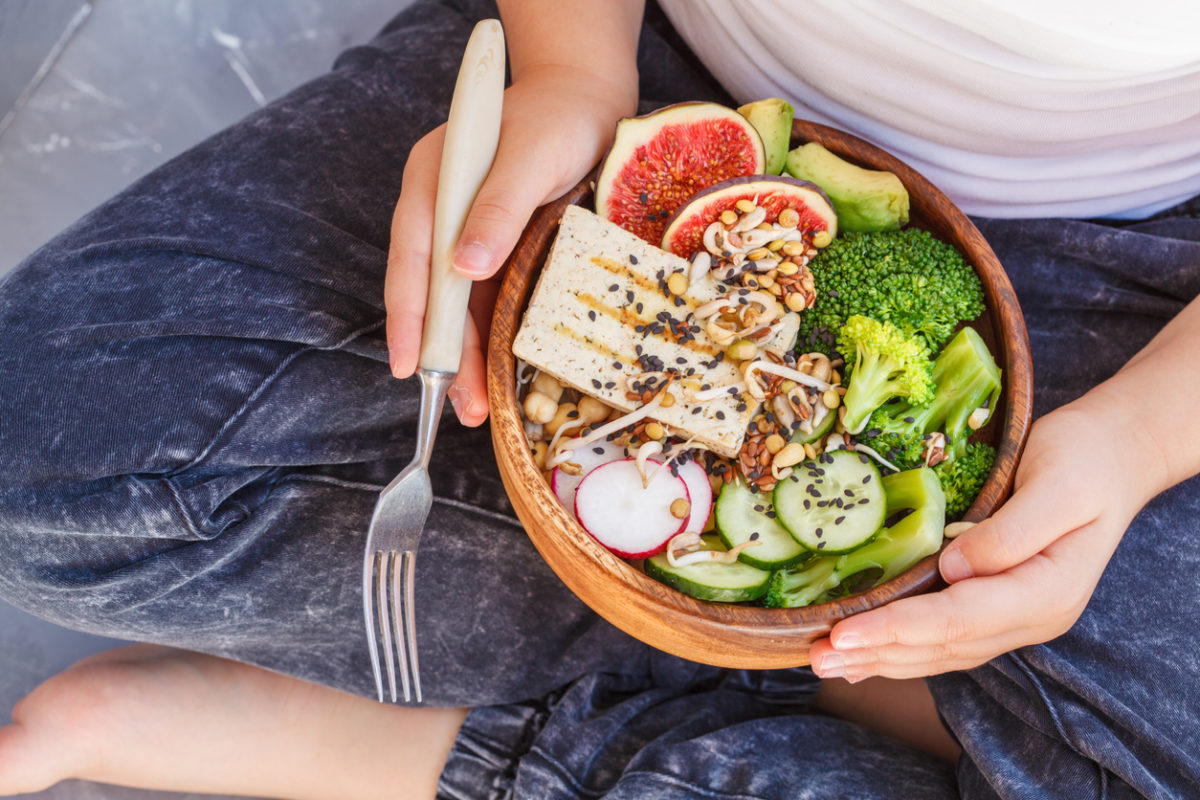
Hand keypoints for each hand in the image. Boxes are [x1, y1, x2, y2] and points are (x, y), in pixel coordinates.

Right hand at [385, 66, 635, 426]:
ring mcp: (468, 233)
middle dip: (441, 353)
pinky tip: (494, 375)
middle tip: (457, 405)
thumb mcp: (530, 158)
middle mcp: (441, 212)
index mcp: (432, 182)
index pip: (412, 258)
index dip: (410, 316)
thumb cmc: (557, 119)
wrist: (587, 100)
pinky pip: (486, 301)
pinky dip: (488, 338)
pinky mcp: (496, 249)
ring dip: (465, 356)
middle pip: (432, 292)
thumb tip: (462, 268)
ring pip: (459, 306)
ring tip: (475, 407)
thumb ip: (498, 208)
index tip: (409, 364)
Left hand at [810, 399, 1155, 680]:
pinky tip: (866, 652)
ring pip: (941, 651)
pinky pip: (946, 637)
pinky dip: (903, 647)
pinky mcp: (999, 605)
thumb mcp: (1058, 484)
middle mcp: (1031, 616)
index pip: (958, 620)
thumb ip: (1011, 532)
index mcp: (1046, 592)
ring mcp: (1016, 617)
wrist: (1114, 456)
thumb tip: (956, 569)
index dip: (896, 629)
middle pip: (943, 646)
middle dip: (877, 653)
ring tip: (827, 662)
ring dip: (882, 659)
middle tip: (816, 657)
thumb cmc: (1086, 459)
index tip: (843, 632)